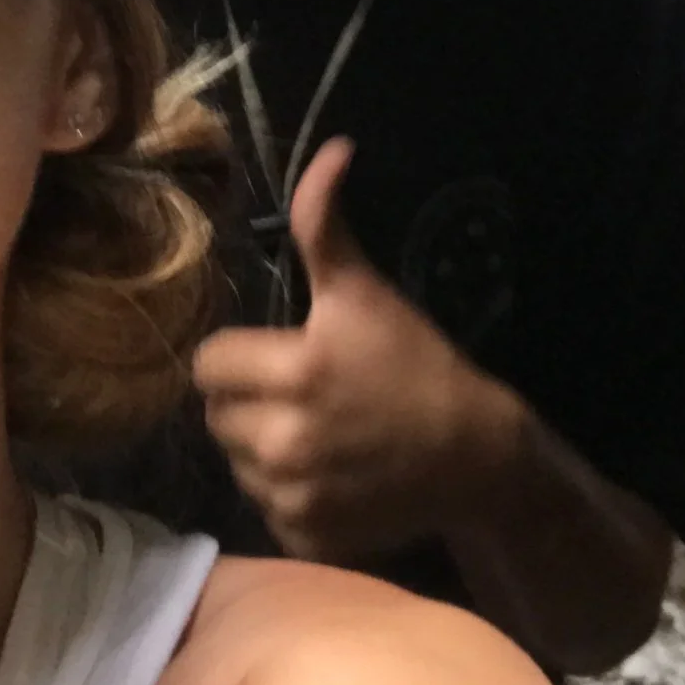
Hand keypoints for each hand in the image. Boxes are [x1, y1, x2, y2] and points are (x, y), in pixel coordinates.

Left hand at [192, 138, 517, 562]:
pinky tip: (327, 474)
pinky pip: (266, 508)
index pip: (208, 362)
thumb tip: (331, 150)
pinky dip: (287, 496)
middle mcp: (282, 439)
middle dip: (246, 399)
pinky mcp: (306, 535)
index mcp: (292, 371)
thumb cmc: (418, 365)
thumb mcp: (368, 292)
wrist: (476, 458)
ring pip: (236, 462)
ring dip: (261, 447)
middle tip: (295, 392)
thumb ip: (325, 225)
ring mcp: (293, 495)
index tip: (275, 353)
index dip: (237, 354)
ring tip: (313, 431)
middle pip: (216, 413)